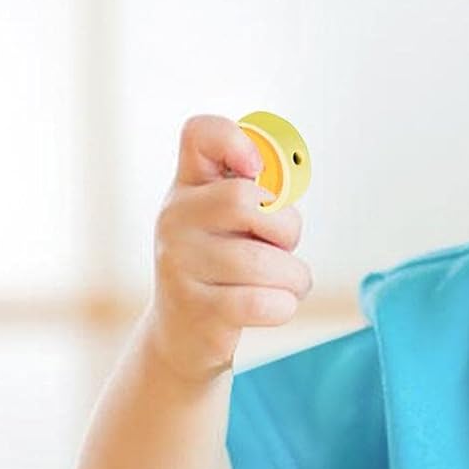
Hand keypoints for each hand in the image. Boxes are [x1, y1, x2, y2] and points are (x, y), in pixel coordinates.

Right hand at [147, 114, 313, 384]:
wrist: (184, 335)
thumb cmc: (225, 267)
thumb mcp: (233, 222)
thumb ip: (260, 194)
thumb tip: (284, 187)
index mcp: (189, 186)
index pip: (199, 133)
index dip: (236, 140)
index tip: (256, 170)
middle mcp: (174, 217)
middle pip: (245, 199)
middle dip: (286, 227)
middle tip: (281, 246)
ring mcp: (179, 264)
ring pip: (265, 261)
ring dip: (294, 276)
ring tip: (284, 283)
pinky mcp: (197, 310)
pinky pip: (266, 302)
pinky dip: (285, 305)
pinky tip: (274, 305)